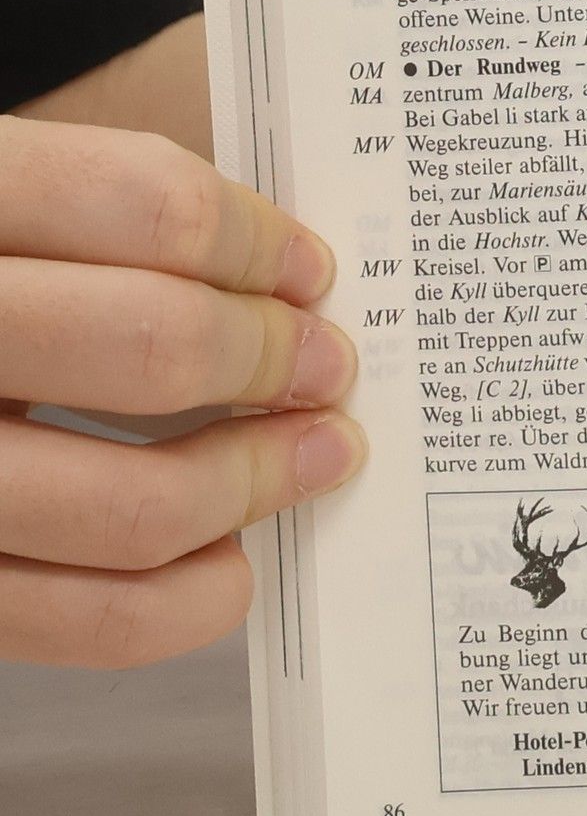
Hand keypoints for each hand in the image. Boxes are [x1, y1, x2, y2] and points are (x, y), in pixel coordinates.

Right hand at [0, 117, 364, 666]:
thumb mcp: (6, 195)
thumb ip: (121, 212)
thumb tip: (290, 281)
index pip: (145, 204)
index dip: (257, 243)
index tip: (308, 271)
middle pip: (153, 344)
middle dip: (273, 358)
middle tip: (325, 364)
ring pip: (134, 505)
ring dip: (256, 479)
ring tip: (311, 454)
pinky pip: (89, 619)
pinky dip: (194, 596)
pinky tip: (230, 553)